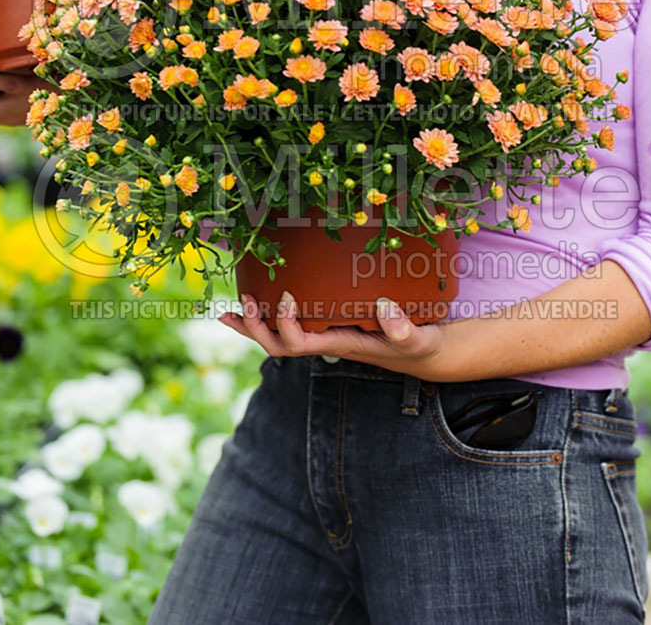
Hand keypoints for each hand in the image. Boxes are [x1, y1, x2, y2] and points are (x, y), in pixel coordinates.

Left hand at [218, 292, 451, 379]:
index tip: (287, 297)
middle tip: (245, 300)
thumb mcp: (417, 339)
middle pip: (278, 346)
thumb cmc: (418, 346)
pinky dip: (268, 316)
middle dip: (257, 328)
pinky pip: (290, 324)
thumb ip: (404, 329)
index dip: (286, 325)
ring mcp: (324, 335)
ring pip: (278, 338)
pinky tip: (255, 301)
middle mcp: (325, 342)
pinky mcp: (328, 324)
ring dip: (253, 325)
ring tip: (228, 310)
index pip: (299, 344)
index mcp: (339, 346)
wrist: (423, 353)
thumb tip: (386, 308)